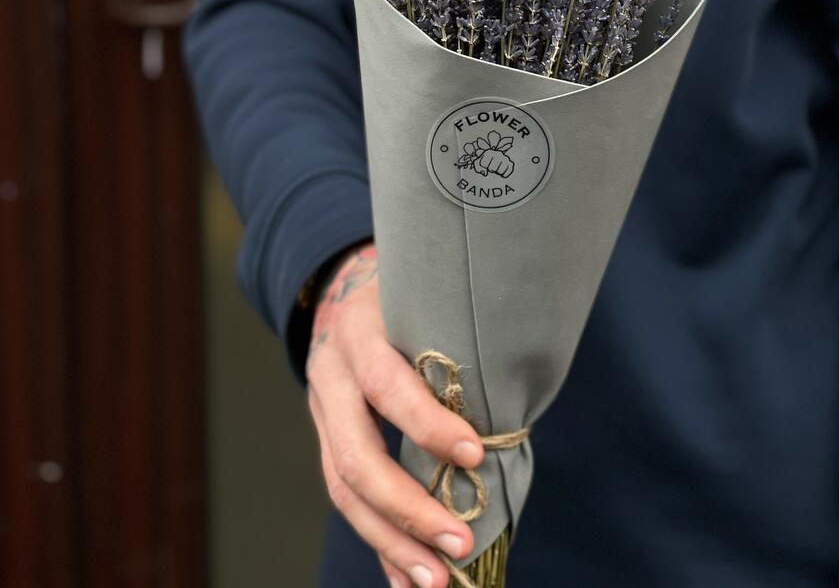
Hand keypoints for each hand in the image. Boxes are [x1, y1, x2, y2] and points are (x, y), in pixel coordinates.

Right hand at [306, 243, 483, 587]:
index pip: (386, 383)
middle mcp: (330, 373)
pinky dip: (378, 541)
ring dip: (390, 541)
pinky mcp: (325, 438)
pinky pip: (345, 497)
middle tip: (459, 543)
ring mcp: (320, 410)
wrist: (342, 288)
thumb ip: (452, 338)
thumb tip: (511, 405)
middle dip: (407, 507)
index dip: (426, 424)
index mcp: (358, 331)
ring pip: (342, 487)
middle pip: (354, 454)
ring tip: (436, 580)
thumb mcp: (425, 296)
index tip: (474, 455)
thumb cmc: (408, 295)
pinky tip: (406, 579)